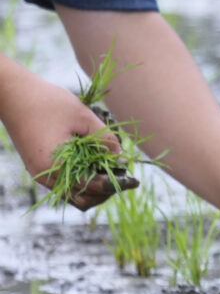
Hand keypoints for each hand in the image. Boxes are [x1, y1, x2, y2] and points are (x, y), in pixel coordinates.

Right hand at [0, 65, 136, 211]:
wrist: (13, 94)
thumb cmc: (48, 102)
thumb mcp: (84, 118)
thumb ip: (106, 141)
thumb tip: (122, 160)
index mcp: (55, 166)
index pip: (93, 188)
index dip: (116, 185)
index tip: (133, 179)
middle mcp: (45, 176)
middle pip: (83, 200)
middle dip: (106, 191)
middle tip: (122, 176)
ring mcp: (40, 174)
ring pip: (74, 194)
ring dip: (94, 187)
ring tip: (110, 169)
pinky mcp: (39, 167)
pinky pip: (65, 184)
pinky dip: (82, 179)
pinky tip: (94, 163)